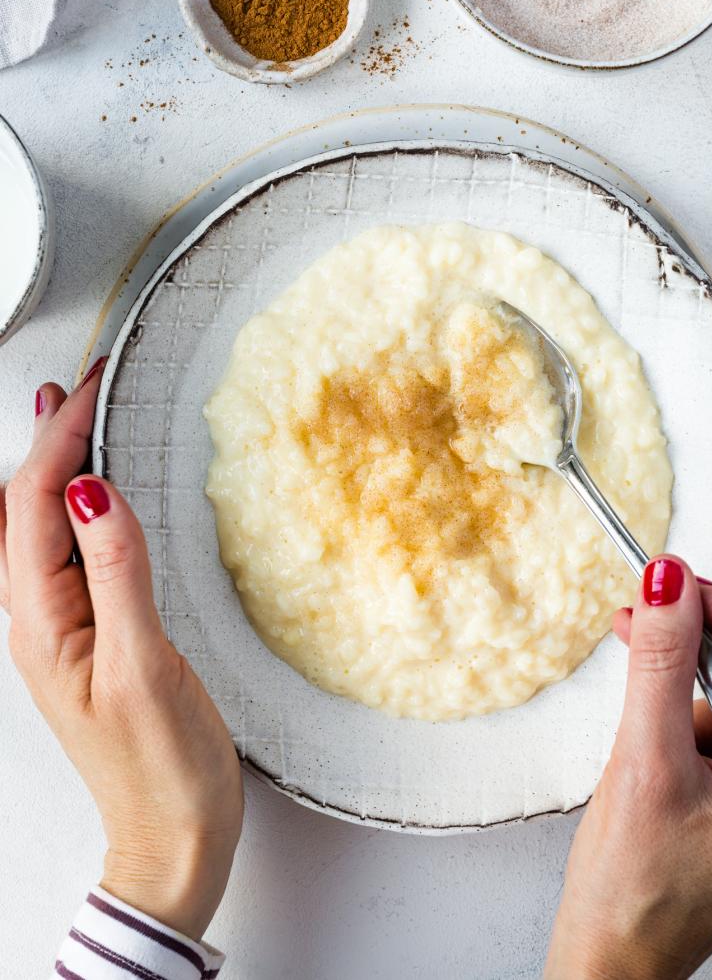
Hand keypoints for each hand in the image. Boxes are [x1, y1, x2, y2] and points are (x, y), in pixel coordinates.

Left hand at [1, 366, 242, 940]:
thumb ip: (116, 573)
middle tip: (82, 385)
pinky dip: (77, 506)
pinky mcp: (92, 637)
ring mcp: (63, 630)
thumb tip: (93, 490)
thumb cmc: (160, 769)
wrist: (172, 838)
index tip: (92, 387)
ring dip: (55, 467)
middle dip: (49, 439)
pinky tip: (93, 495)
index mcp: (41, 624)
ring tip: (69, 417)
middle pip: (25, 508)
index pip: (36, 505)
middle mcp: (40, 621)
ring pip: (41, 528)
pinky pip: (68, 554)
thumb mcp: (143, 667)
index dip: (59, 438)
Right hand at [546, 555, 711, 979]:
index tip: (687, 587)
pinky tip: (649, 694)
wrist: (611, 954)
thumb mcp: (646, 762)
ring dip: (696, 659)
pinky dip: (687, 690)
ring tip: (642, 644)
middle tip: (662, 605)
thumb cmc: (638, 894)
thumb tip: (669, 587)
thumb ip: (662, 665)